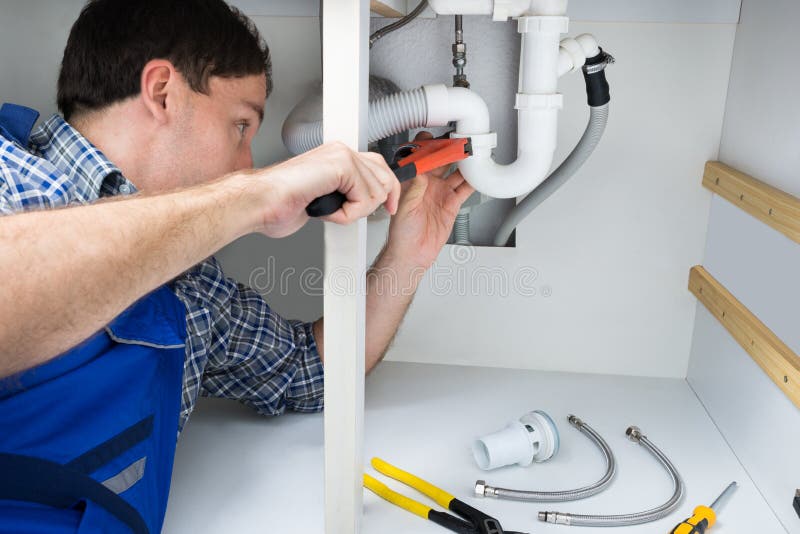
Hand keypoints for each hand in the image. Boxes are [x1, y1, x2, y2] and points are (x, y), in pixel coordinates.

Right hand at [239, 142, 400, 237]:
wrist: (260, 202)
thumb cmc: (281, 203)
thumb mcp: (325, 198)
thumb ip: (344, 193)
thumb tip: (364, 201)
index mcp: (337, 156)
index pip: (379, 168)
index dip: (387, 191)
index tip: (389, 207)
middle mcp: (341, 151)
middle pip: (384, 179)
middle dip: (369, 205)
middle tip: (343, 213)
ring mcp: (341, 155)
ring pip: (376, 193)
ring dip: (352, 212)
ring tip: (326, 208)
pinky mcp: (340, 165)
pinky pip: (363, 198)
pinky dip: (346, 214)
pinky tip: (324, 208)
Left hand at [384, 132, 475, 268]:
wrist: (413, 253)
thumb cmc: (402, 233)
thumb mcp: (405, 208)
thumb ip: (414, 190)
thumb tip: (420, 173)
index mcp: (413, 182)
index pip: (420, 158)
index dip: (427, 146)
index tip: (435, 139)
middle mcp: (428, 185)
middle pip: (442, 161)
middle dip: (450, 150)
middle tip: (459, 142)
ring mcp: (441, 193)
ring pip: (456, 173)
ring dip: (464, 163)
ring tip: (473, 154)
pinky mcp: (452, 204)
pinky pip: (465, 189)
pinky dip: (473, 181)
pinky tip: (479, 174)